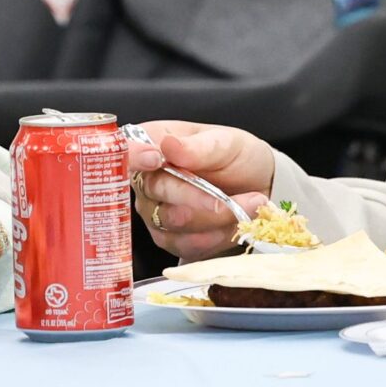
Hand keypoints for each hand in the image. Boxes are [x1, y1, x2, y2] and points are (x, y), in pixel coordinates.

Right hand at [128, 120, 274, 261]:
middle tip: (231, 195)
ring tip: (250, 203)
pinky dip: (217, 235)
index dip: (134, 157)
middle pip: (155, 191)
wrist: (259, 186)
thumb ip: (198, 146)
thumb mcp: (226, 142)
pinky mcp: (170, 240)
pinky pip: (188, 244)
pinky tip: (236, 222)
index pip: (126, 151)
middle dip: (197, 196)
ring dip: (217, 217)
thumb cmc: (237, 157)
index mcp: (152, 144)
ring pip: (175, 222)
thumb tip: (169, 145)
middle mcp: (146, 180)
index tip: (154, 159)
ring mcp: (154, 212)